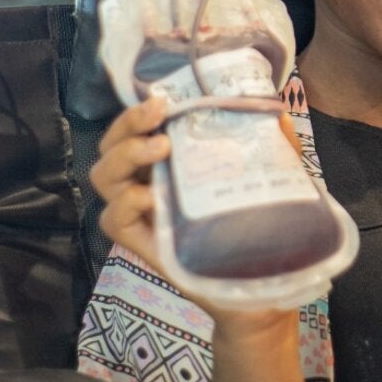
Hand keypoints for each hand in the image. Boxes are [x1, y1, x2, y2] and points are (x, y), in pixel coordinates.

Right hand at [90, 99, 301, 330]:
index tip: (163, 98)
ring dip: (125, 155)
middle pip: (112, 146)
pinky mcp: (142, 243)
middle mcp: (149, 183)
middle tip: (158, 115)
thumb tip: (277, 114)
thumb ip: (273, 147)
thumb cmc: (260, 225)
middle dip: (127, 124)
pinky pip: (112, 220)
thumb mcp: (269, 178)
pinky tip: (148, 195)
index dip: (139, 111)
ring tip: (161, 149)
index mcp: (172, 164)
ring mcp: (142, 214)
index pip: (138, 129)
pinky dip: (123, 203)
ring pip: (104, 177)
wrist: (262, 283)